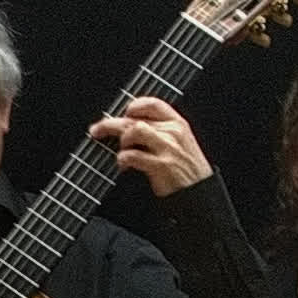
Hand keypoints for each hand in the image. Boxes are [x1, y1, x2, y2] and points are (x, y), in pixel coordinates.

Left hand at [91, 97, 209, 196]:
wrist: (200, 193)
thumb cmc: (187, 171)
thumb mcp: (181, 143)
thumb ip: (161, 132)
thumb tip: (132, 127)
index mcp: (178, 124)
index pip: (153, 104)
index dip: (134, 106)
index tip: (122, 113)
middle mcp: (172, 132)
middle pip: (136, 119)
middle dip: (110, 124)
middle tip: (97, 130)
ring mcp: (167, 148)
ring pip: (134, 131)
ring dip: (121, 142)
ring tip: (121, 152)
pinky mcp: (161, 165)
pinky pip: (133, 155)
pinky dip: (123, 159)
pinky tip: (124, 165)